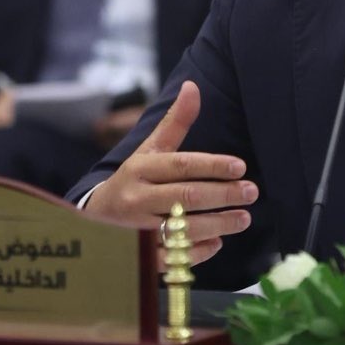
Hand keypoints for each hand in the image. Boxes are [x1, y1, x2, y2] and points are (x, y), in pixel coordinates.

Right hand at [84, 81, 256, 267]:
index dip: (212, 165)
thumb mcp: (150, 149)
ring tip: (244, 218)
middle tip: (251, 192)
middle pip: (186, 197)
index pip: (181, 165)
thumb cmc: (134, 179)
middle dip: (223, 195)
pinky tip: (217, 242)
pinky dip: (198, 252)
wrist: (93, 217)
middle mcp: (137, 198)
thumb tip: (193, 86)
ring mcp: (137, 230)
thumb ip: (175, 123)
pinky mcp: (140, 257)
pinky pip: (174, 258)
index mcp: (140, 169)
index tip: (241, 167)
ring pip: (183, 229)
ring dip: (218, 224)